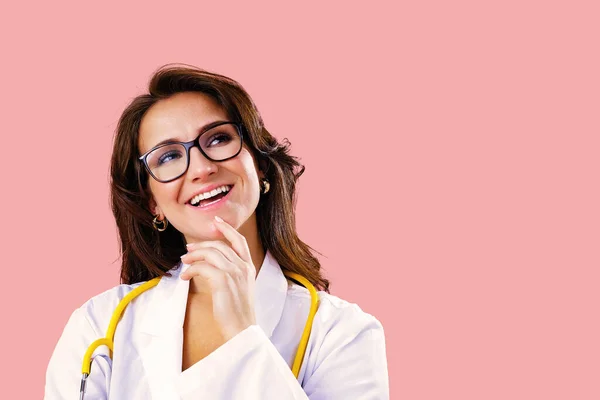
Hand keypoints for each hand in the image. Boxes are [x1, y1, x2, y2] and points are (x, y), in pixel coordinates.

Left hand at [180, 215, 256, 340]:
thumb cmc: (237, 312)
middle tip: (188, 250)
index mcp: (249, 267)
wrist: (242, 329)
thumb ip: (231, 273)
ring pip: (210, 253)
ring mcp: (234, 273)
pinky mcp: (222, 281)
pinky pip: (202, 267)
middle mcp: (243, 267)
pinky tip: (185, 277)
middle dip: (201, 245)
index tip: (216, 221)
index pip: (239, 240)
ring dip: (193, 256)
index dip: (227, 229)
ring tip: (184, 262)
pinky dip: (191, 270)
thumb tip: (210, 263)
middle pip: (219, 245)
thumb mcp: (239, 288)